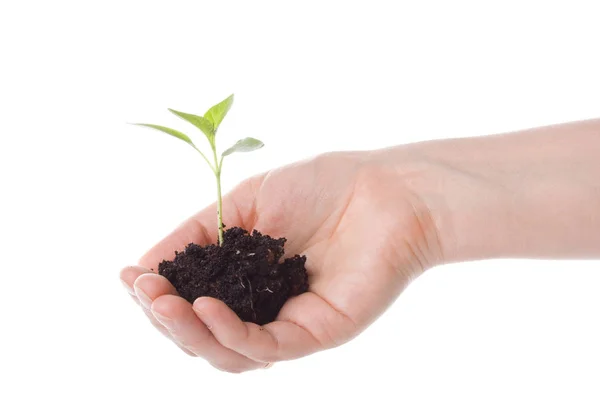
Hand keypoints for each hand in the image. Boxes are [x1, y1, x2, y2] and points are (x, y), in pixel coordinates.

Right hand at [120, 150, 443, 371]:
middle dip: (166, 320)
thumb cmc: (322, 186)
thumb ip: (197, 233)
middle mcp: (264, 308)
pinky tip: (205, 309)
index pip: (192, 304)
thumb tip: (144, 264)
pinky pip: (268, 347)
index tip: (129, 277)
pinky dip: (231, 333)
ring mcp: (291, 324)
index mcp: (245, 280)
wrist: (387, 188)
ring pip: (230, 353)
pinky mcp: (319, 332)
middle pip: (205, 337)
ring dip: (190, 333)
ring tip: (164, 304)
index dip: (157, 297)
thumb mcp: (244, 202)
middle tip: (144, 294)